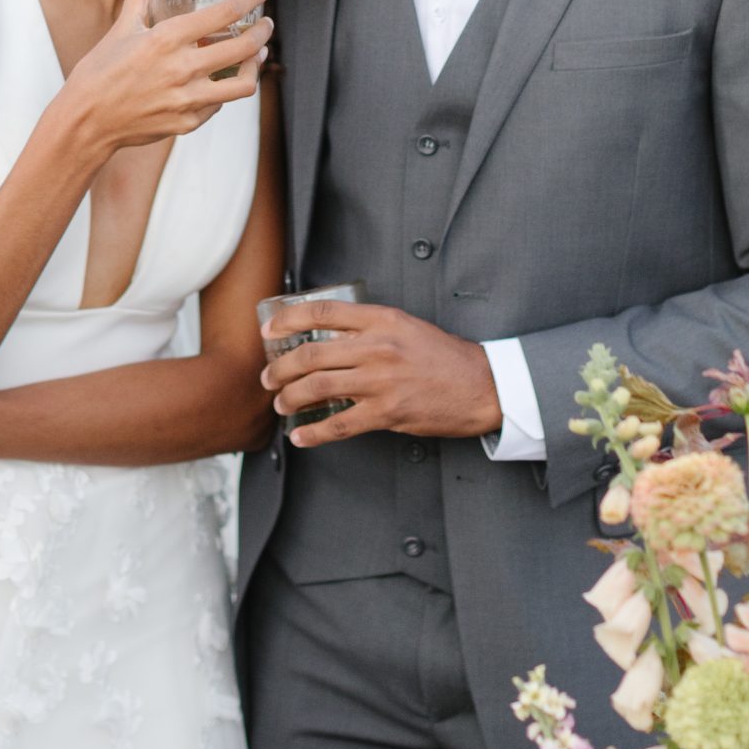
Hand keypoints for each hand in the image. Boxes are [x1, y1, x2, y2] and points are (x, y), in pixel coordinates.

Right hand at [57, 0, 271, 157]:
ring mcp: (188, 99)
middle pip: (244, 48)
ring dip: (255, 65)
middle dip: (262, 31)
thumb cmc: (99, 72)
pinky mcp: (187, 122)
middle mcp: (183, 68)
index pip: (224, 12)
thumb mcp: (120, 28)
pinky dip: (224, 90)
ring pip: (243, 83)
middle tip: (266, 24)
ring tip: (256, 55)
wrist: (86, 121)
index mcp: (167, 38)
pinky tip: (221, 81)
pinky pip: (218, 104)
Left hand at [259, 301, 502, 447]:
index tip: (269, 329)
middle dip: (281, 368)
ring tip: (281, 404)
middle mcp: (377, 347)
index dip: (288, 320)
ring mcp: (380, 381)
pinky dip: (313, 432)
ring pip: (318, 388)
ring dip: (291, 398)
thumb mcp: (405, 325)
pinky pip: (339, 425)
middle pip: (312, 354)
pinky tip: (300, 436)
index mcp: (381, 320)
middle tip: (269, 378)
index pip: (322, 313)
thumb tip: (328, 335)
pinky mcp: (386, 413)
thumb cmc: (442, 356)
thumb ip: (369, 327)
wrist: (479, 385)